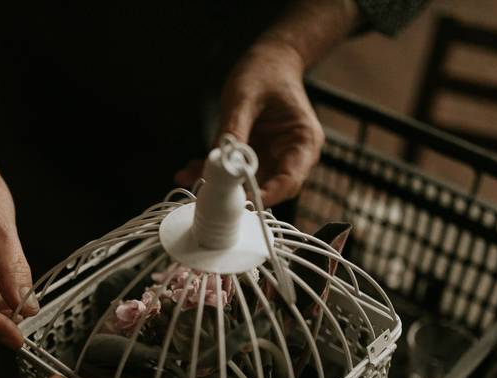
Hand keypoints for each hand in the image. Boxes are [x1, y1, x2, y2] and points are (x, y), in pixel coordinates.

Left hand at [175, 42, 323, 206]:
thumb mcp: (245, 97)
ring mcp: (273, 156)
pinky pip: (236, 171)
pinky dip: (216, 172)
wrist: (271, 59)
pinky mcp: (256, 154)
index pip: (290, 179)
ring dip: (222, 184)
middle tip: (212, 193)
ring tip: (194, 178)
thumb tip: (223, 161)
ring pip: (249, 182)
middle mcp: (292, 153)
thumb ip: (235, 129)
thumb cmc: (266, 71)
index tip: (243, 200)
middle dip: (241, 192)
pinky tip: (192, 171)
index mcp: (303, 140)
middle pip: (271, 187)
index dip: (268, 194)